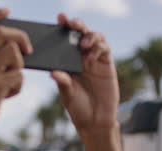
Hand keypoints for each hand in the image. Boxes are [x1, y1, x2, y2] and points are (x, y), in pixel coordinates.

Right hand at [0, 9, 31, 142]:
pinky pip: (19, 75)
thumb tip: (13, 47)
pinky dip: (18, 86)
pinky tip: (8, 95)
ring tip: (11, 80)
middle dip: (21, 38)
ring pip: (14, 52)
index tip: (7, 11)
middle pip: (2, 32)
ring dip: (20, 66)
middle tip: (27, 51)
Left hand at [51, 14, 119, 134]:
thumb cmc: (78, 108)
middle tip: (71, 24)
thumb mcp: (67, 95)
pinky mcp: (107, 66)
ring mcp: (95, 61)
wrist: (95, 121)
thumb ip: (63, 83)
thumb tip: (53, 72)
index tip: (59, 18)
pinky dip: (99, 48)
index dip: (63, 28)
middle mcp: (81, 59)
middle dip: (77, 25)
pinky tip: (91, 56)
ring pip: (96, 38)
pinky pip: (105, 49)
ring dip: (89, 36)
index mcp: (68, 63)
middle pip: (81, 34)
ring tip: (83, 44)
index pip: (65, 41)